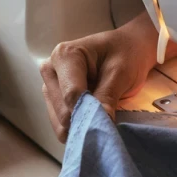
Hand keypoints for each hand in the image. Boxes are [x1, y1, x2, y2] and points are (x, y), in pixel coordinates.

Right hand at [40, 12, 176, 142]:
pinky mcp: (54, 101)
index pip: (71, 94)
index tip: (108, 123)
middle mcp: (50, 70)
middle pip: (63, 111)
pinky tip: (94, 118)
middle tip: (109, 120)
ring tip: (103, 116)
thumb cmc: (125, 54)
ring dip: (83, 126)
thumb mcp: (121, 72)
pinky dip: (80, 128)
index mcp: (64, 55)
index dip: (90, 113)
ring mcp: (50, 87)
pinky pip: (62, 126)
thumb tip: (99, 124)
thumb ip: (107, 96)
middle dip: (86, 121)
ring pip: (60, 123)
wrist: (127, 48)